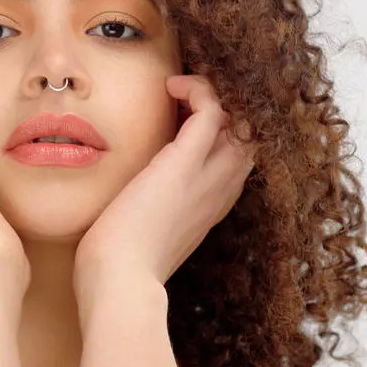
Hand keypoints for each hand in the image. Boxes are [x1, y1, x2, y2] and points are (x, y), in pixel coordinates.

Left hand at [73, 74, 256, 296]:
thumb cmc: (121, 264)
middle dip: (224, 106)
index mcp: (212, 206)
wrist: (119, 280)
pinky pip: (213, 111)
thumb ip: (153, 212)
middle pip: (248, 134)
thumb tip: (132, 198)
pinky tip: (172, 85)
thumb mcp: (149, 233)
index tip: (184, 118)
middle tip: (186, 95)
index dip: (220, 131)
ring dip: (213, 92)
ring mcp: (208, 176)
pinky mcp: (184, 164)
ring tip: (180, 87)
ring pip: (240, 118)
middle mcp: (221, 189)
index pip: (235, 157)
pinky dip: (199, 89)